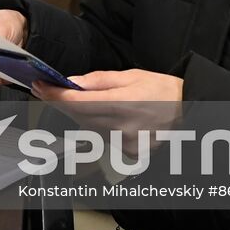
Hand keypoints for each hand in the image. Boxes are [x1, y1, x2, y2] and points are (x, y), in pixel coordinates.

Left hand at [33, 69, 183, 155]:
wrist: (190, 111)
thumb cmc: (162, 90)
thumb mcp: (130, 75)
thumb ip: (99, 81)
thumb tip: (72, 83)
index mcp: (121, 104)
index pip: (77, 103)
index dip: (54, 95)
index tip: (40, 86)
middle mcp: (121, 127)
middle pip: (78, 117)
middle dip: (61, 103)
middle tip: (46, 89)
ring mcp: (125, 143)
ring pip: (88, 129)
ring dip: (79, 115)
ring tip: (80, 100)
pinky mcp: (130, 153)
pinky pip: (103, 139)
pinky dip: (96, 127)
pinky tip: (105, 117)